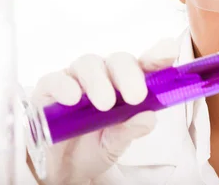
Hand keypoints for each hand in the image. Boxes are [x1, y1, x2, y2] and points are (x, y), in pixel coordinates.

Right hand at [28, 51, 173, 184]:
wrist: (63, 167)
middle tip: (137, 97)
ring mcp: (76, 78)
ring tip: (105, 104)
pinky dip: (65, 86)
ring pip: (89, 64)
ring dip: (99, 81)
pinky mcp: (49, 88)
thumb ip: (131, 129)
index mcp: (128, 83)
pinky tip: (73, 99)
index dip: (158, 55)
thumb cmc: (97, 144)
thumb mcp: (118, 142)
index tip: (169, 52)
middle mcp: (104, 74)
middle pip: (119, 61)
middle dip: (129, 76)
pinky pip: (55, 79)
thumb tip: (148, 117)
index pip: (147, 63)